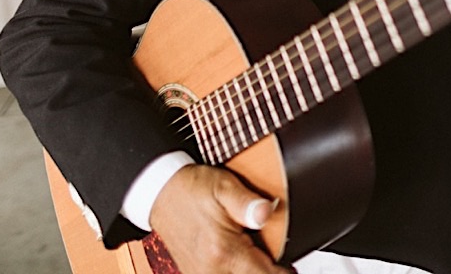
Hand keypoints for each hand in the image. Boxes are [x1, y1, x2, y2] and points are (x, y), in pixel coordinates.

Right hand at [149, 164, 292, 273]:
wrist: (160, 192)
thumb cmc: (191, 189)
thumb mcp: (224, 186)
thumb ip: (248, 202)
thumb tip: (267, 212)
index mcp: (224, 252)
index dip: (284, 272)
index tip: (290, 265)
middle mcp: (212, 271)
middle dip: (266, 269)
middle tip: (274, 255)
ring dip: (252, 269)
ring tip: (255, 252)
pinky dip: (237, 269)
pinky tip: (240, 255)